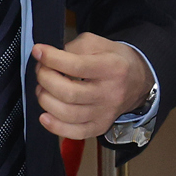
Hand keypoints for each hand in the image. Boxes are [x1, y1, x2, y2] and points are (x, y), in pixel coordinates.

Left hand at [32, 32, 153, 138]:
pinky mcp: (100, 127)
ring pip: (69, 114)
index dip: (51, 58)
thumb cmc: (112, 58)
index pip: (76, 66)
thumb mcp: (96, 42)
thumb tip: (50, 58)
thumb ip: (73, 47)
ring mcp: (105, 114)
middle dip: (45, 79)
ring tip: (42, 87)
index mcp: (111, 68)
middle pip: (69, 93)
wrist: (137, 79)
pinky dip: (56, 127)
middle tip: (41, 69)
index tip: (38, 51)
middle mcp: (109, 94)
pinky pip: (76, 133)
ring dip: (46, 99)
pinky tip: (44, 116)